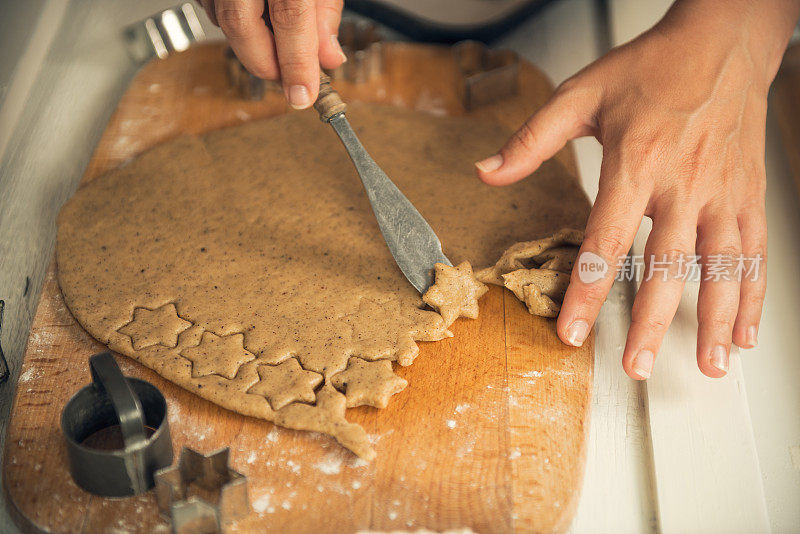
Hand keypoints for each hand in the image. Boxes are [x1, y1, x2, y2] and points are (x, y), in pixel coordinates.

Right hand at [198, 0, 345, 107]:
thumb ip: (325, 14)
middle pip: (242, 26)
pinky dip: (236, 26)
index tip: (303, 96)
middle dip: (266, 63)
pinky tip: (256, 24)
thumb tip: (328, 58)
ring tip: (278, 43)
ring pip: (224, 22)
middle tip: (289, 79)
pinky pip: (213, 11)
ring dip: (252, 44)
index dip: (297, 63)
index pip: (290, 19)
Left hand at [475, 0, 798, 378]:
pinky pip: (753, 252)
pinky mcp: (747, 194)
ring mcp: (721, 192)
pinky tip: (745, 329)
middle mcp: (683, 183)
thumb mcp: (582, 94)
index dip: (587, 292)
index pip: (607, 241)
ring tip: (708, 365)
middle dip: (652, 323)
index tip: (572, 331)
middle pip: (667, 266)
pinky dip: (751, 294)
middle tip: (637, 366)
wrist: (722, 41)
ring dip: (715, 320)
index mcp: (637, 162)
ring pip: (721, 267)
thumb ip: (531, 139)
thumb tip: (486, 172)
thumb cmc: (653, 67)